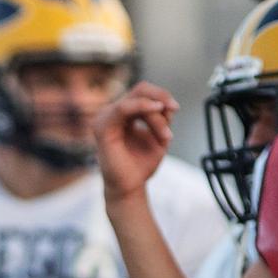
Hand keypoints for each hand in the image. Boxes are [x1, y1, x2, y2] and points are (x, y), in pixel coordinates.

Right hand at [94, 81, 177, 202]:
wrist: (130, 187)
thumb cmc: (141, 165)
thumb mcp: (159, 137)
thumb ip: (162, 119)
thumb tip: (166, 104)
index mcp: (124, 114)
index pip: (143, 93)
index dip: (161, 95)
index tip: (175, 108)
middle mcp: (113, 113)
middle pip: (140, 90)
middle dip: (160, 97)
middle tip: (173, 109)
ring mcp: (105, 118)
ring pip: (136, 99)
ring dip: (155, 114)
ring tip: (165, 136)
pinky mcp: (102, 126)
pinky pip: (123, 107)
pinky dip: (142, 107)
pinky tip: (156, 111)